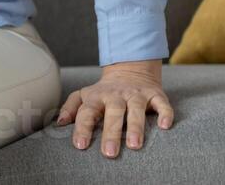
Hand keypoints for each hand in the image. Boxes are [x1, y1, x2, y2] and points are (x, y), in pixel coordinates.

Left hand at [55, 59, 173, 157]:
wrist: (130, 70)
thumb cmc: (104, 92)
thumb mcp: (84, 95)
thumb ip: (71, 107)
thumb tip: (59, 123)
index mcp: (97, 97)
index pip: (87, 112)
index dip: (83, 128)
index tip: (81, 145)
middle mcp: (116, 95)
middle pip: (113, 112)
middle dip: (111, 132)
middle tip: (109, 153)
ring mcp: (136, 94)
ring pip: (136, 109)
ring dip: (135, 126)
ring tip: (134, 145)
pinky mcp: (155, 95)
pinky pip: (161, 104)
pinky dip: (164, 114)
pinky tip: (165, 126)